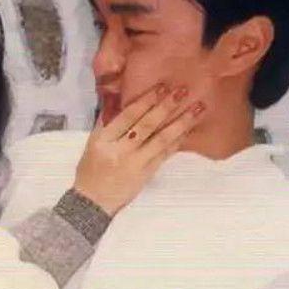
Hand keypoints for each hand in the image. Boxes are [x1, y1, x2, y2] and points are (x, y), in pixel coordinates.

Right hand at [74, 83, 204, 215]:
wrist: (93, 201)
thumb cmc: (90, 169)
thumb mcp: (93, 142)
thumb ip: (106, 120)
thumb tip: (118, 96)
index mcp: (104, 140)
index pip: (127, 117)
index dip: (145, 101)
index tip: (160, 87)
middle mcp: (120, 151)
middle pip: (146, 125)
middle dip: (166, 107)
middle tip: (183, 91)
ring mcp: (136, 163)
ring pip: (161, 139)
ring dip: (181, 123)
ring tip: (198, 108)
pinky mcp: (147, 173)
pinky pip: (165, 154)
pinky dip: (178, 140)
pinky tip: (189, 129)